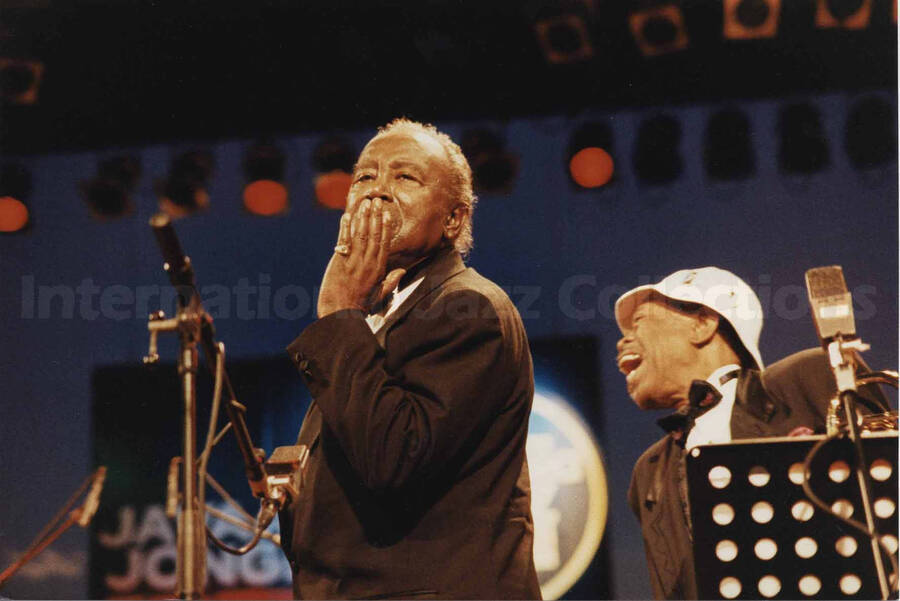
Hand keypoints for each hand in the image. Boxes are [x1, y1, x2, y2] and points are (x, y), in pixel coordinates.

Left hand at [317, 199, 406, 317]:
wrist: (340, 314)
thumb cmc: (360, 307)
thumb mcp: (380, 295)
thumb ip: (392, 281)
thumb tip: (403, 272)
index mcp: (379, 270)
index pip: (384, 243)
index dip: (385, 227)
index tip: (386, 213)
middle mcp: (367, 263)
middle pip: (373, 235)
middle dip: (375, 216)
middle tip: (376, 201)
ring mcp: (353, 262)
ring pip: (360, 235)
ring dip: (362, 218)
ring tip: (365, 204)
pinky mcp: (339, 263)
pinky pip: (343, 241)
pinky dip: (344, 228)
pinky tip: (346, 216)